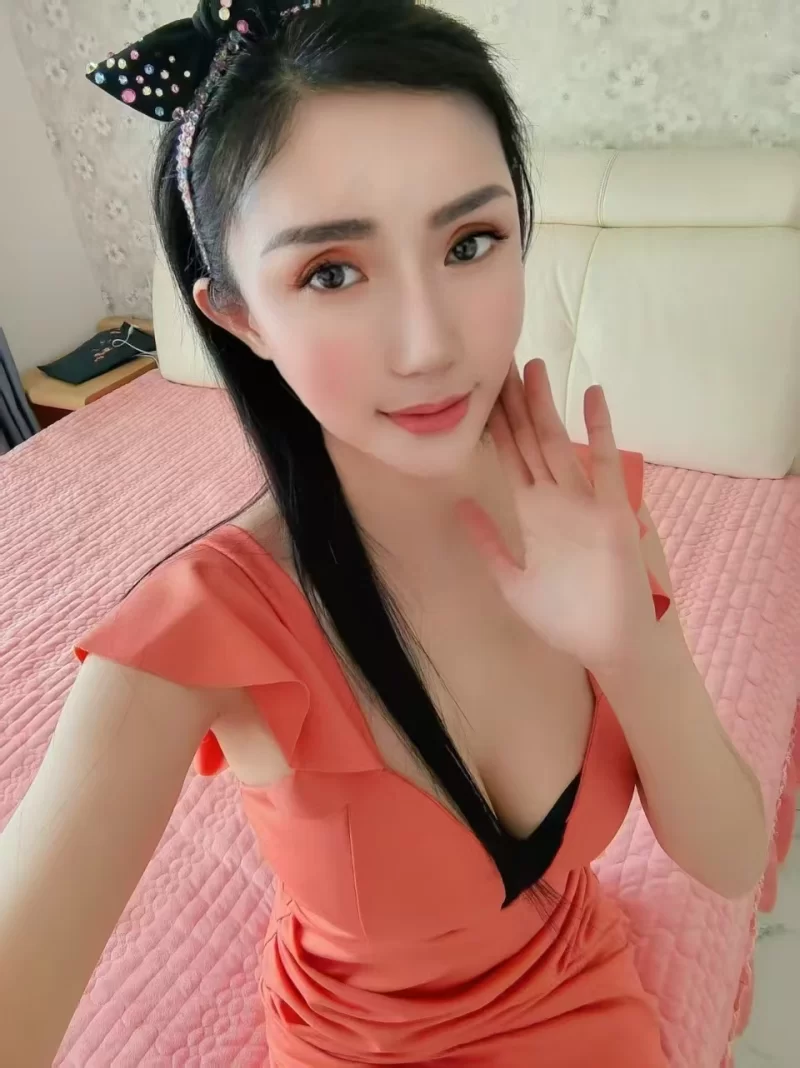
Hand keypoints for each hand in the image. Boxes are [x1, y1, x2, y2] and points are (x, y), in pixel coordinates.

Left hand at [458, 359, 656, 672]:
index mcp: (530, 512)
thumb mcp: (512, 580)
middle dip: (515, 401)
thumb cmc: (563, 618)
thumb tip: (460, 508)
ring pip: (559, 443)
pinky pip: (606, 464)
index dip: (495, 422)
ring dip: (545, 406)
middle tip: (501, 359)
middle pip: (530, 439)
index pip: (509, 455)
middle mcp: (555, 498)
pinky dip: (601, 430)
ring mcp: (584, 501)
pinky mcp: (612, 511)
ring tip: (534, 366)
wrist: (606, 645)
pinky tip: (593, 395)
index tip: (481, 388)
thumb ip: (489, 543)